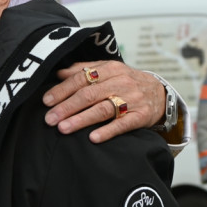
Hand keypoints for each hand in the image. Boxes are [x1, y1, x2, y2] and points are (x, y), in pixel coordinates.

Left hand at [43, 61, 166, 143]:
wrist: (160, 93)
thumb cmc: (126, 82)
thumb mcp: (108, 70)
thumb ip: (84, 69)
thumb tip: (59, 72)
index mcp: (110, 69)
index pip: (81, 78)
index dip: (62, 90)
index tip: (46, 101)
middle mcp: (121, 82)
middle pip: (89, 94)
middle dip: (67, 107)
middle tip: (50, 119)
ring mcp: (132, 99)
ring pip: (103, 109)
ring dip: (81, 119)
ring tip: (63, 128)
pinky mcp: (141, 116)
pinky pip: (123, 124)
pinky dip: (108, 131)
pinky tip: (93, 138)